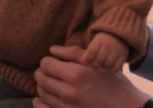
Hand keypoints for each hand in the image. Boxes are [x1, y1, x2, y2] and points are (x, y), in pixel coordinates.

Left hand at [33, 45, 149, 107]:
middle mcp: (70, 92)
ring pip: (42, 94)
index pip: (46, 64)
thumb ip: (72, 53)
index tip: (52, 62)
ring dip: (42, 86)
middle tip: (48, 71)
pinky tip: (41, 99)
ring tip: (49, 82)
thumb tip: (52, 49)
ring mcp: (68, 107)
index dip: (46, 61)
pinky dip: (39, 103)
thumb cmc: (113, 83)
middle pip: (42, 79)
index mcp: (77, 74)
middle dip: (42, 73)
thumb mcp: (97, 63)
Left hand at [80, 33, 128, 71]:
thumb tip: (81, 61)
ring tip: (102, 65)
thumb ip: (87, 52)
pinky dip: (111, 69)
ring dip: (103, 67)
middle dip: (95, 65)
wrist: (119, 36)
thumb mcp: (94, 43)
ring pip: (107, 65)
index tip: (88, 61)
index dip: (88, 59)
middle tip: (95, 65)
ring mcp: (117, 51)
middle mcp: (109, 45)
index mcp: (99, 40)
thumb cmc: (102, 43)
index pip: (91, 52)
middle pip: (99, 59)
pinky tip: (109, 66)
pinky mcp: (123, 57)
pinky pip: (116, 68)